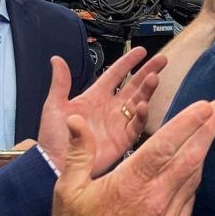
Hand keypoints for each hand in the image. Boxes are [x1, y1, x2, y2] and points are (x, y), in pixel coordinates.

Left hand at [37, 46, 165, 176]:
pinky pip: (136, 125)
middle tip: (161, 60)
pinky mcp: (122, 140)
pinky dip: (142, 115)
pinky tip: (144, 105)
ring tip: (154, 78)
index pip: (115, 74)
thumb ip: (60, 82)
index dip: (128, 62)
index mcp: (95, 97)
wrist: (54, 164)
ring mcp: (118, 123)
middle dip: (147, 72)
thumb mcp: (55, 106)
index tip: (141, 51)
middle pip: (133, 86)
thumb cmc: (53, 137)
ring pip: (138, 102)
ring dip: (147, 90)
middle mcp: (110, 108)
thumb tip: (56, 59)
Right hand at [52, 100, 214, 215]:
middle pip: (191, 158)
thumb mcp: (68, 188)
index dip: (188, 123)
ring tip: (211, 128)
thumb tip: (75, 120)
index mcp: (130, 184)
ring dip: (204, 151)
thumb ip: (79, 151)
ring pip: (194, 178)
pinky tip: (195, 166)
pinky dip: (195, 178)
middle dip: (208, 129)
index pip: (166, 145)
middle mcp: (155, 199)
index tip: (204, 105)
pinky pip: (189, 199)